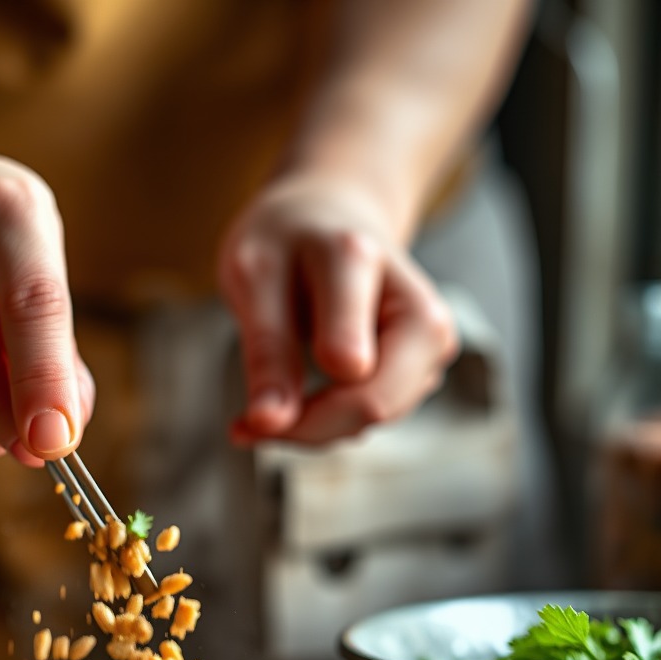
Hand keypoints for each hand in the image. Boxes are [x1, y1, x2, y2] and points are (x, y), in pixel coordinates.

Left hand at [218, 174, 457, 445]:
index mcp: (359, 262)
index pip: (346, 362)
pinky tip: (303, 396)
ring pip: (378, 418)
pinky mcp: (426, 366)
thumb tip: (269, 422)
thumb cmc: (288, 241)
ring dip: (318, 426)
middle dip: (309, 428)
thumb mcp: (254, 277)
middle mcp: (417, 304)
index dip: (294, 410)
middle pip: (376, 403)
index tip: (242, 423)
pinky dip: (332, 420)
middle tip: (252, 423)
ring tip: (275, 398)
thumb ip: (265, 350)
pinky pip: (377, 415)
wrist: (333, 216)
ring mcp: (431, 340)